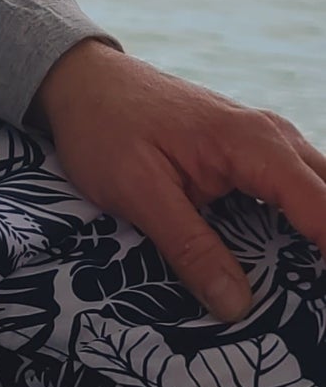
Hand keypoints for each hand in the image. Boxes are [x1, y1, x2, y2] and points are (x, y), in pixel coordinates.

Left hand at [29, 39, 325, 321]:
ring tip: (305, 294)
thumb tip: (236, 305)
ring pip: (318, 195)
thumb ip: (189, 247)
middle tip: (313, 302)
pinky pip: (294, 192)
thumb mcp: (138, 191)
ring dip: (317, 237)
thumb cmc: (105, 127)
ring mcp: (265, 143)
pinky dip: (301, 226)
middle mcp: (272, 138)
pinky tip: (288, 266)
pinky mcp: (251, 155)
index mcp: (252, 144)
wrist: (84, 81)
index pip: (322, 206)